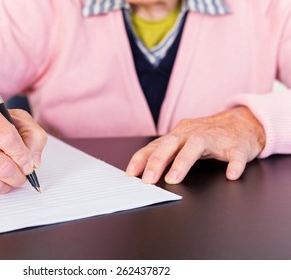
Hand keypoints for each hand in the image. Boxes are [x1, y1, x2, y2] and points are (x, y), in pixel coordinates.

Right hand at [0, 96, 46, 194]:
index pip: (7, 138)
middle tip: (22, 174)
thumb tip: (33, 163)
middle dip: (18, 175)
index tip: (29, 163)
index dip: (22, 155)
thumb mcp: (21, 122)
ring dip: (7, 184)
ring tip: (10, 176)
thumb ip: (34, 137)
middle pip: (0, 165)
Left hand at [126, 106, 265, 183]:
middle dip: (157, 161)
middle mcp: (193, 133)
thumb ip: (167, 153)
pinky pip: (235, 155)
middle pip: (171, 143)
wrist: (243, 122)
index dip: (141, 158)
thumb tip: (144, 171)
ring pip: (197, 145)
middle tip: (148, 180)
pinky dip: (233, 165)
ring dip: (183, 162)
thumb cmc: (209, 135)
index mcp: (180, 134)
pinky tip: (230, 175)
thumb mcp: (184, 141)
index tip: (130, 173)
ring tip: (173, 178)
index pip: (156, 145)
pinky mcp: (236, 146)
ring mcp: (215, 138)